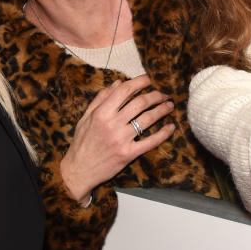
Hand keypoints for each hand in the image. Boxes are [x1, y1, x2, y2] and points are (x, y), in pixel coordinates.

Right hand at [59, 74, 175, 204]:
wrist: (79, 170)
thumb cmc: (81, 143)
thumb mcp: (85, 117)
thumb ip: (101, 99)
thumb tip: (117, 83)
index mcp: (101, 113)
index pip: (125, 90)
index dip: (140, 82)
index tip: (149, 79)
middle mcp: (112, 124)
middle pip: (140, 103)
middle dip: (155, 95)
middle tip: (164, 93)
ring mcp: (121, 139)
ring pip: (147, 119)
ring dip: (161, 110)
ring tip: (169, 105)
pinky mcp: (128, 154)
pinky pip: (150, 142)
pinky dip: (163, 133)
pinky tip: (170, 127)